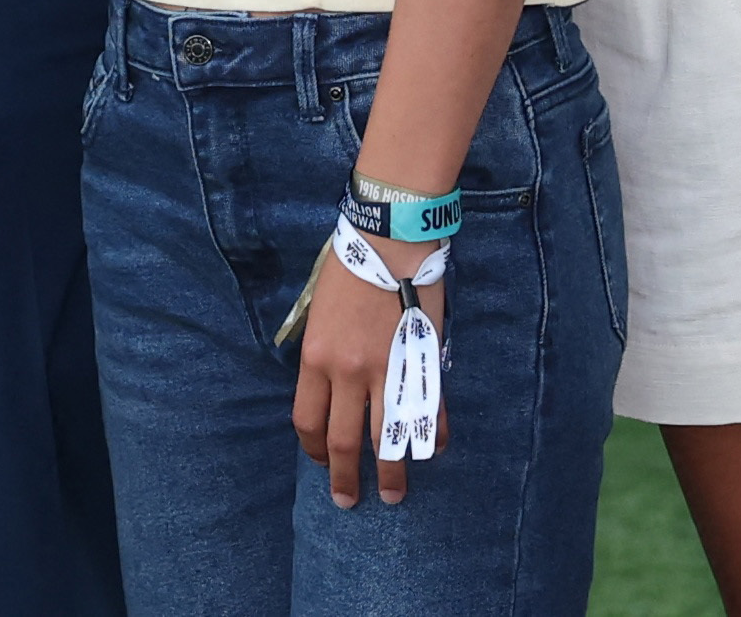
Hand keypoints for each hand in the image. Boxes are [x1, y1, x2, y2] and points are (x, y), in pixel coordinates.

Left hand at [290, 240, 435, 508]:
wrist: (390, 239)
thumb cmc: (350, 267)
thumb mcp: (319, 313)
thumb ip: (323, 356)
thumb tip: (332, 391)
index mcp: (316, 359)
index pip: (308, 422)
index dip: (313, 450)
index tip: (321, 463)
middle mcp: (347, 373)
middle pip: (343, 441)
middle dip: (346, 479)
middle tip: (350, 501)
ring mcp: (387, 372)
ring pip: (385, 439)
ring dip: (389, 474)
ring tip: (394, 495)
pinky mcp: (421, 365)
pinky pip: (428, 414)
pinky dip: (432, 438)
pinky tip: (432, 452)